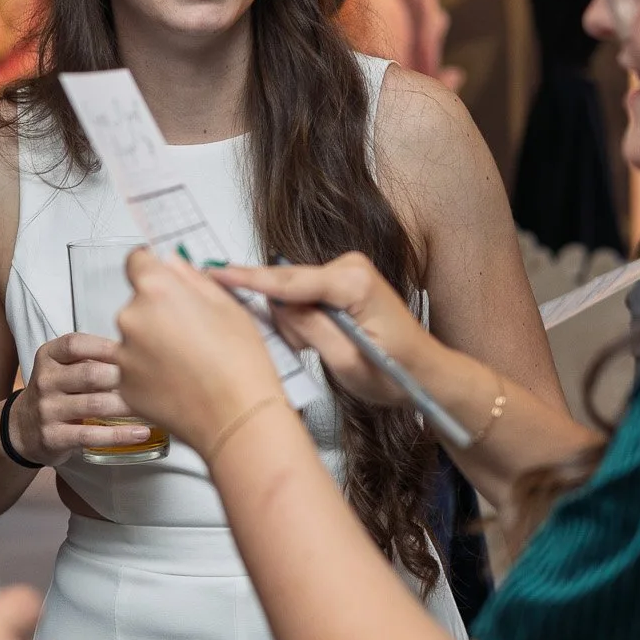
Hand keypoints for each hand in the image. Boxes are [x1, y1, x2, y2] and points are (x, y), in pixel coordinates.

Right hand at [14, 332, 155, 463]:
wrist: (22, 428)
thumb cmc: (56, 392)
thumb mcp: (62, 367)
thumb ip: (91, 357)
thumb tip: (138, 349)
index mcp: (49, 357)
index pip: (76, 344)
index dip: (106, 347)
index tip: (134, 350)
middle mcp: (45, 380)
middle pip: (90, 374)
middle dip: (123, 377)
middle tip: (152, 380)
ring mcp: (47, 410)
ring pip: (95, 405)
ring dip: (128, 406)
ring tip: (153, 406)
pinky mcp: (54, 437)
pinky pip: (91, 435)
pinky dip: (120, 434)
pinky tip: (141, 432)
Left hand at [114, 250, 290, 460]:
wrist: (237, 418)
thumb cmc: (240, 364)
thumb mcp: (227, 306)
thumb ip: (192, 278)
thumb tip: (173, 264)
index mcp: (156, 290)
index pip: (136, 261)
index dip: (150, 268)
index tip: (159, 278)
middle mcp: (132, 318)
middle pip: (136, 303)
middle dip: (157, 312)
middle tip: (190, 331)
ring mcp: (124, 354)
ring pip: (133, 338)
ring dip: (151, 344)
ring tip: (187, 361)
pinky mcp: (125, 385)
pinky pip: (132, 369)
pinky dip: (148, 372)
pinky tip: (178, 380)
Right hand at [212, 253, 429, 407]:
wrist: (423, 371)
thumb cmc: (396, 371)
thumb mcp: (348, 362)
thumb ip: (310, 330)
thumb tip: (279, 306)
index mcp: (355, 283)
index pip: (290, 280)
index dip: (250, 279)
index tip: (216, 273)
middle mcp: (351, 267)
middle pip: (288, 284)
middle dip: (285, 319)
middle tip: (304, 350)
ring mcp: (346, 270)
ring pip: (292, 292)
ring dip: (296, 324)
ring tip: (320, 350)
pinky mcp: (340, 279)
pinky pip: (303, 294)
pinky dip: (302, 319)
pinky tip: (319, 338)